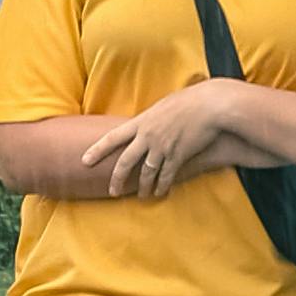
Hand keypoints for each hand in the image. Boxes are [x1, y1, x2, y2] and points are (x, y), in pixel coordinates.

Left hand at [87, 80, 233, 197]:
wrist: (211, 105)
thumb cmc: (189, 100)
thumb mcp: (163, 105)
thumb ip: (151, 118)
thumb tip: (146, 124)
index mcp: (141, 122)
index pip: (112, 138)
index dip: (97, 150)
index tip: (84, 161)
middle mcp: (147, 137)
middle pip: (125, 162)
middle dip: (116, 179)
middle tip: (112, 192)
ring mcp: (162, 148)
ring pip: (146, 173)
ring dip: (143, 187)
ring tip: (142, 195)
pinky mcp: (177, 156)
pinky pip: (166, 177)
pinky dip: (162, 186)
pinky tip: (160, 192)